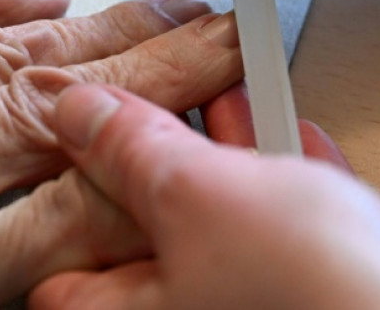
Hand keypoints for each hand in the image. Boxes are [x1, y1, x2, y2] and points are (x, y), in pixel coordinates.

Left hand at [30, 83, 379, 308]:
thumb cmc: (313, 298)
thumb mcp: (195, 197)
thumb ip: (127, 150)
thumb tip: (79, 113)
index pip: (65, 256)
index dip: (72, 186)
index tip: (85, 127)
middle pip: (144, 226)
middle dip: (158, 152)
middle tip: (158, 95)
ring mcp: (242, 305)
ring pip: (216, 221)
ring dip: (222, 150)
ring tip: (225, 91)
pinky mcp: (304, 292)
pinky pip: (277, 229)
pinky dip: (280, 178)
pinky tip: (287, 136)